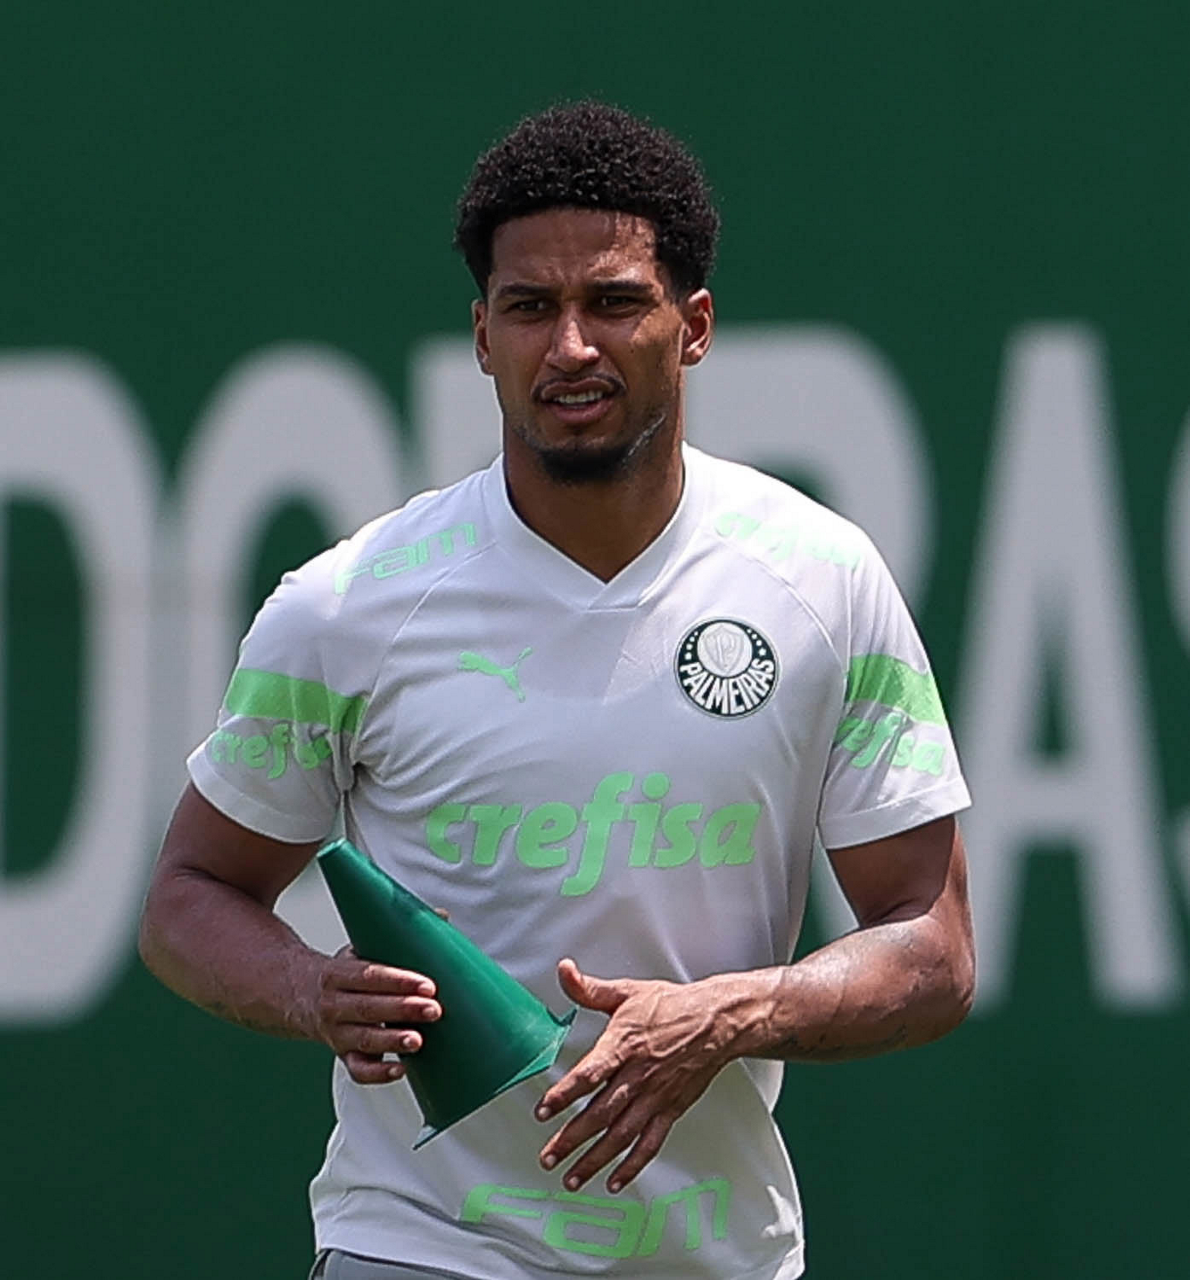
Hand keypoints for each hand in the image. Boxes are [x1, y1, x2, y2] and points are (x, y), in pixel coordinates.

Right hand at [309, 947, 440, 1083]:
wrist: (297, 996)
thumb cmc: (342, 972)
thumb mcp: (360, 947)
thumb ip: (398, 936)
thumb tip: (441, 917)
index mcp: (337, 974)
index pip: (369, 976)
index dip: (398, 981)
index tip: (427, 984)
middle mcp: (333, 1005)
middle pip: (368, 1008)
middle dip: (403, 1009)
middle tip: (433, 1009)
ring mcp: (336, 1032)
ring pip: (363, 1040)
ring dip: (392, 1041)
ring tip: (418, 1040)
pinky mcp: (343, 1054)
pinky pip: (358, 1070)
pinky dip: (378, 1073)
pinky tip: (400, 1069)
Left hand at [535, 958, 743, 1193]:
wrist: (717, 1021)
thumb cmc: (672, 1007)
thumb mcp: (627, 992)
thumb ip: (590, 989)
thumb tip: (565, 971)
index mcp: (624, 1046)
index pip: (589, 1075)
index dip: (564, 1095)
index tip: (543, 1111)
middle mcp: (638, 1076)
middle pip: (600, 1114)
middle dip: (571, 1138)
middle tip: (548, 1156)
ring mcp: (655, 1097)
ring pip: (621, 1135)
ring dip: (595, 1159)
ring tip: (572, 1177)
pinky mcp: (670, 1109)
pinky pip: (650, 1143)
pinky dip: (632, 1165)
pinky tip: (615, 1180)